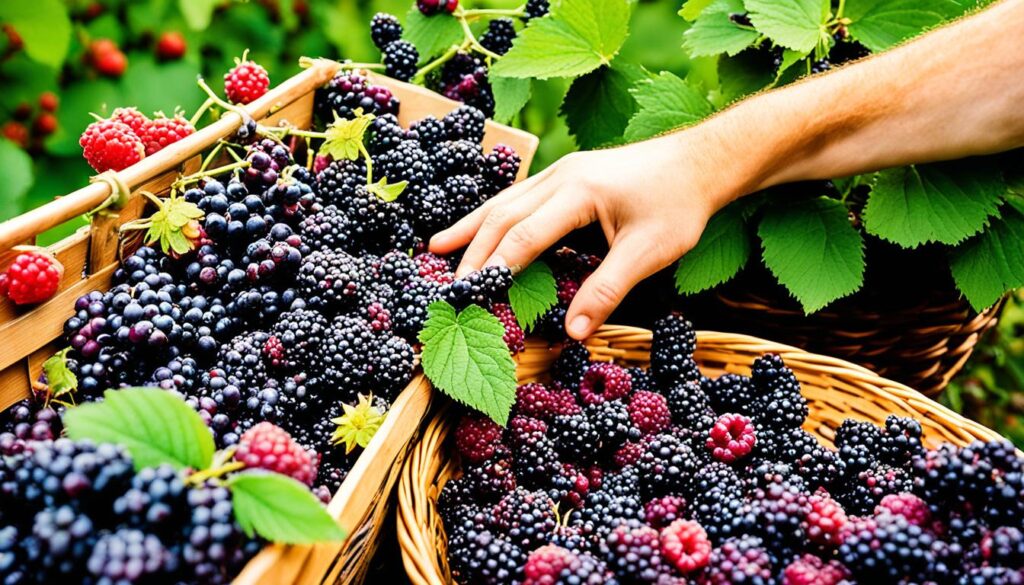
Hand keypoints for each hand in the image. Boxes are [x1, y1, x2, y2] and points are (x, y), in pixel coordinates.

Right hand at [429, 130, 739, 339]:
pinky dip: (494, 216)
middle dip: (471, 252)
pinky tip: (480, 227)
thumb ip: (608, 290)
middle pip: (502, 215)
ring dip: (471, 227)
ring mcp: (561, 172)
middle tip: (447, 287)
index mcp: (577, 192)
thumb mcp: (649, 252)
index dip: (495, 269)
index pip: (522, 236)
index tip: (470, 298)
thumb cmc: (679, 204)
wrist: (702, 160)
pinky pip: (519, 197)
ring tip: (436, 247)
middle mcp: (561, 176)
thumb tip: (574, 333)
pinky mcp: (567, 176)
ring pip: (505, 201)